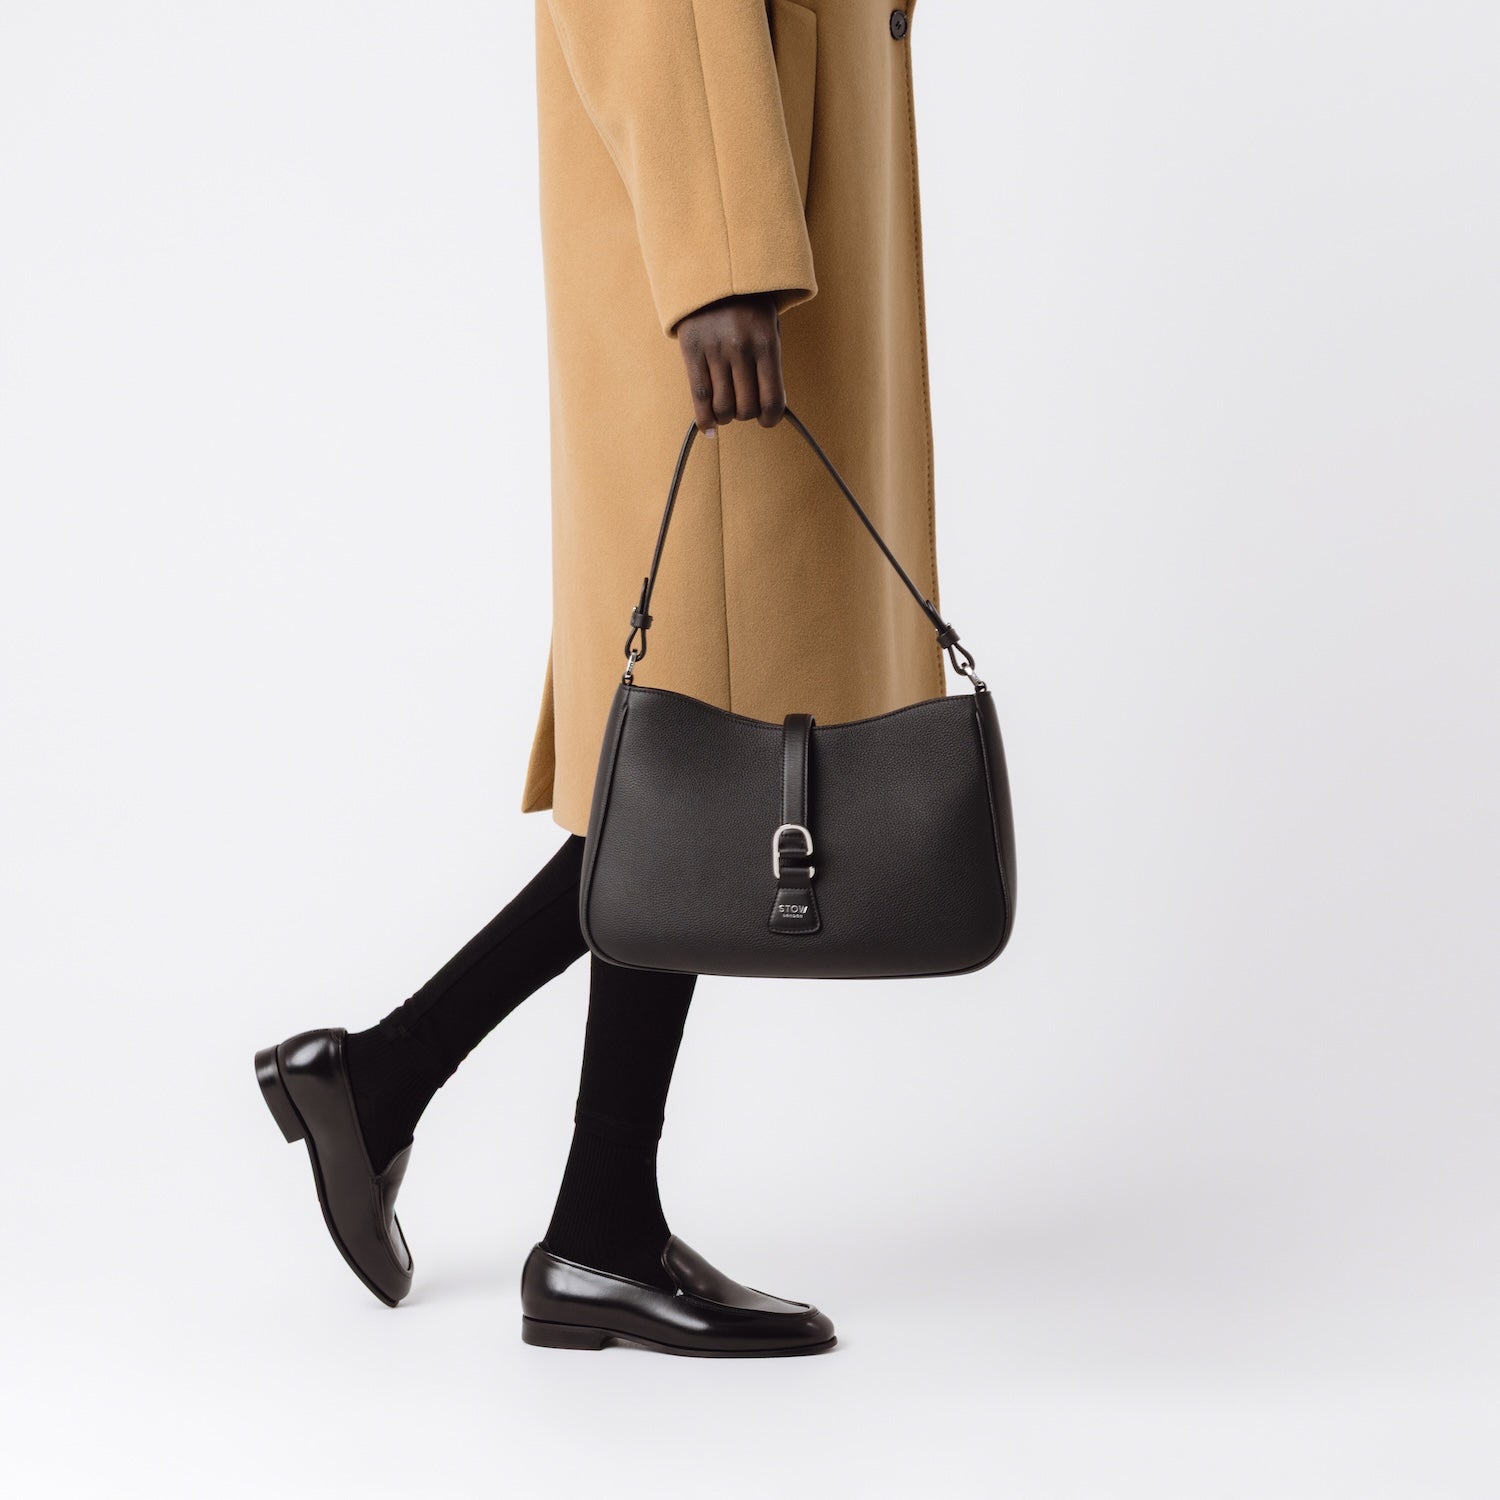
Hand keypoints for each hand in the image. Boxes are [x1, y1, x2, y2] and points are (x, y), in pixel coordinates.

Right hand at [674, 293, 785, 434]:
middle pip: (746, 408)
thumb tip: (770, 406)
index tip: (767, 421)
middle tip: (744, 407)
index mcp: (766, 342)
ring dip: (727, 417)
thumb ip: (770, 362)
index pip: (772, 400)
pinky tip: (710, 428)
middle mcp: (741, 348)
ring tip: (727, 409)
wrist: (713, 270)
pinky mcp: (691, 350)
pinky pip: (699, 396)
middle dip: (746, 415)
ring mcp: (714, 350)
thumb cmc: (746, 303)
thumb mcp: (769, 325)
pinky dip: (705, 419)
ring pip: (723, 407)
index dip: (770, 419)